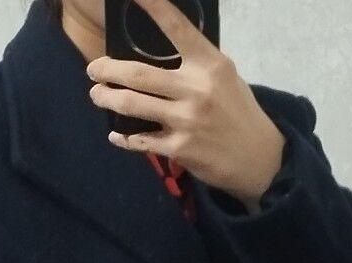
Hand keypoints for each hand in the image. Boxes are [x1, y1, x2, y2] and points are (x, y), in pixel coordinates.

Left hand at [86, 0, 286, 206]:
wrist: (259, 158)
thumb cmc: (238, 113)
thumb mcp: (225, 77)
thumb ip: (197, 64)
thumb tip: (161, 53)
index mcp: (210, 64)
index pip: (177, 28)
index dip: (153, 7)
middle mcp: (196, 89)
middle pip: (139, 74)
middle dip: (108, 70)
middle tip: (93, 69)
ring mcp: (186, 120)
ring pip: (132, 105)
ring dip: (107, 99)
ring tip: (97, 95)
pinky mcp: (179, 148)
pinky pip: (140, 140)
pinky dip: (123, 138)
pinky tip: (116, 134)